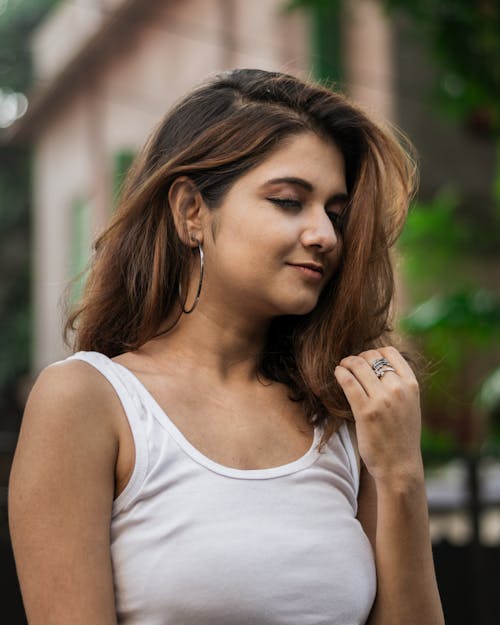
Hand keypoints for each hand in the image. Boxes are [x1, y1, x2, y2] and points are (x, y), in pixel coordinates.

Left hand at [334, 346, 423, 484]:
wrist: (400, 466)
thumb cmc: (401, 436)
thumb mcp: (409, 404)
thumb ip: (398, 385)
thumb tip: (377, 364)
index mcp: (411, 384)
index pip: (389, 352)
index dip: (373, 352)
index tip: (365, 361)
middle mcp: (399, 389)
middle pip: (370, 356)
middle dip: (357, 358)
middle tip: (350, 366)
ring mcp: (382, 399)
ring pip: (357, 365)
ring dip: (345, 363)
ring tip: (341, 369)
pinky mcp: (365, 411)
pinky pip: (348, 382)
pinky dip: (339, 374)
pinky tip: (337, 375)